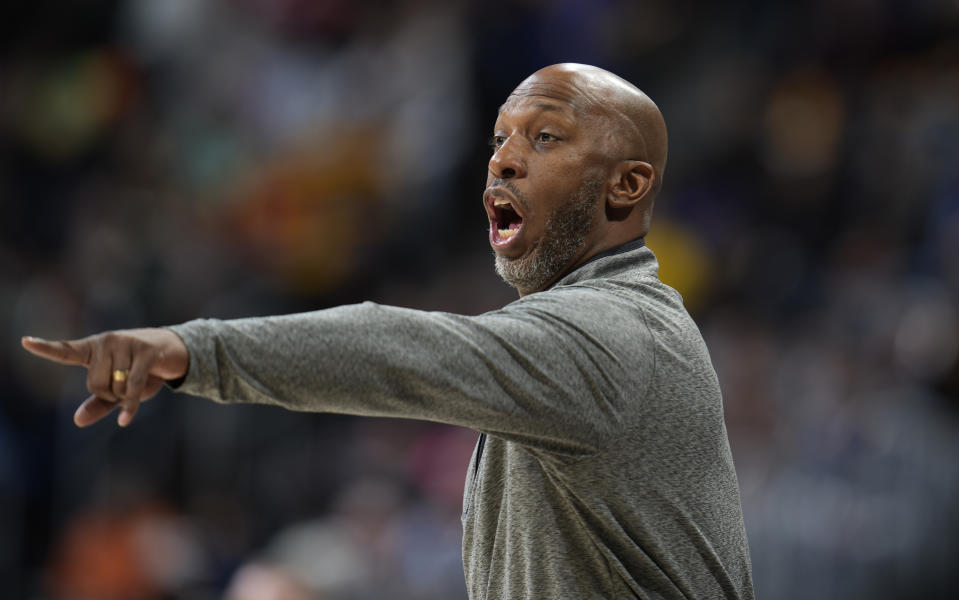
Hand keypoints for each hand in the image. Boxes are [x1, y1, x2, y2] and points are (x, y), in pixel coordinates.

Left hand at [21, 328, 188, 427]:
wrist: (176, 352)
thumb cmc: (143, 370)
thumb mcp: (119, 389)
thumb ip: (99, 403)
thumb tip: (77, 421)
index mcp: (94, 348)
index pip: (66, 350)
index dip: (45, 348)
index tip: (25, 342)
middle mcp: (107, 342)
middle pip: (95, 384)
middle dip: (111, 394)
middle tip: (128, 385)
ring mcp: (126, 343)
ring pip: (115, 387)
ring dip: (127, 396)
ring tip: (141, 380)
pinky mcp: (145, 351)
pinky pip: (131, 387)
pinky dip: (129, 406)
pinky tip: (125, 420)